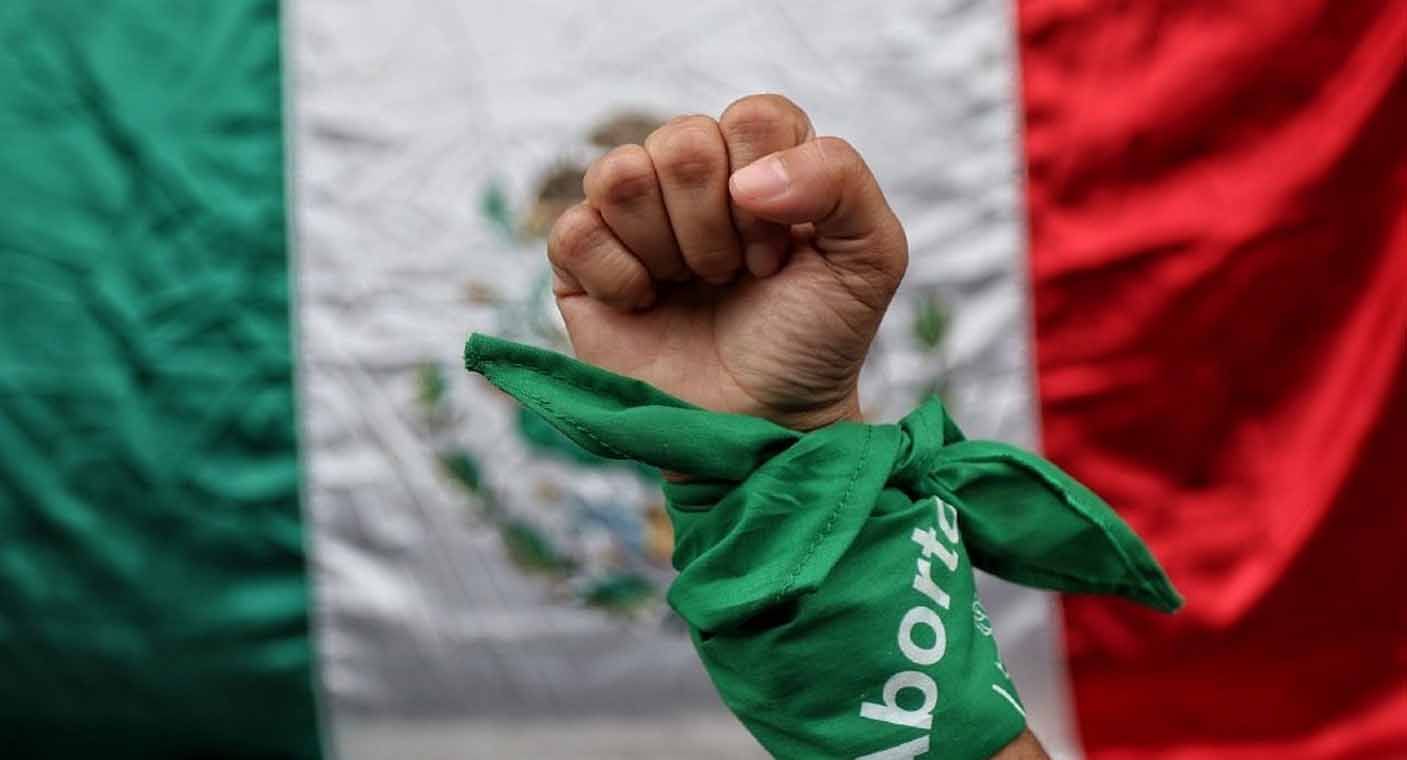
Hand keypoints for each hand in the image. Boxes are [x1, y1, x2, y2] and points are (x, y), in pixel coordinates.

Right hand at [548, 94, 906, 429]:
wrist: (763, 423)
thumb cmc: (814, 341)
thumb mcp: (871, 258)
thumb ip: (842, 179)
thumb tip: (747, 178)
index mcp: (761, 160)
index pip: (754, 116)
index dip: (768, 186)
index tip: (778, 256)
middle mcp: (693, 178)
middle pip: (681, 141)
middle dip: (717, 227)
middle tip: (733, 277)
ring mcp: (633, 216)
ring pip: (619, 173)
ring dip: (668, 248)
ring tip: (692, 287)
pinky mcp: (582, 262)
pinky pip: (575, 229)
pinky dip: (618, 278)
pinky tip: (646, 305)